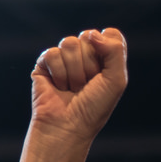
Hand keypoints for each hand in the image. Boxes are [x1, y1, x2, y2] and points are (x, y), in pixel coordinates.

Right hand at [7, 28, 127, 161]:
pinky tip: (57, 87)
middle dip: (88, 65)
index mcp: (105, 57)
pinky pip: (52, 53)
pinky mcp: (44, 64)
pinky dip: (57, 73)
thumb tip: (91, 33)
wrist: (67, 127)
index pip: (110, 34)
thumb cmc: (94, 109)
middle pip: (88, 37)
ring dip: (73, 71)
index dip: (107, 51)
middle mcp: (85, 55)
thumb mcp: (116, 80)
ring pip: (69, 43)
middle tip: (86, 86)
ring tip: (71, 88)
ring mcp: (64, 58)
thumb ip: (115, 50)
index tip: (104, 74)